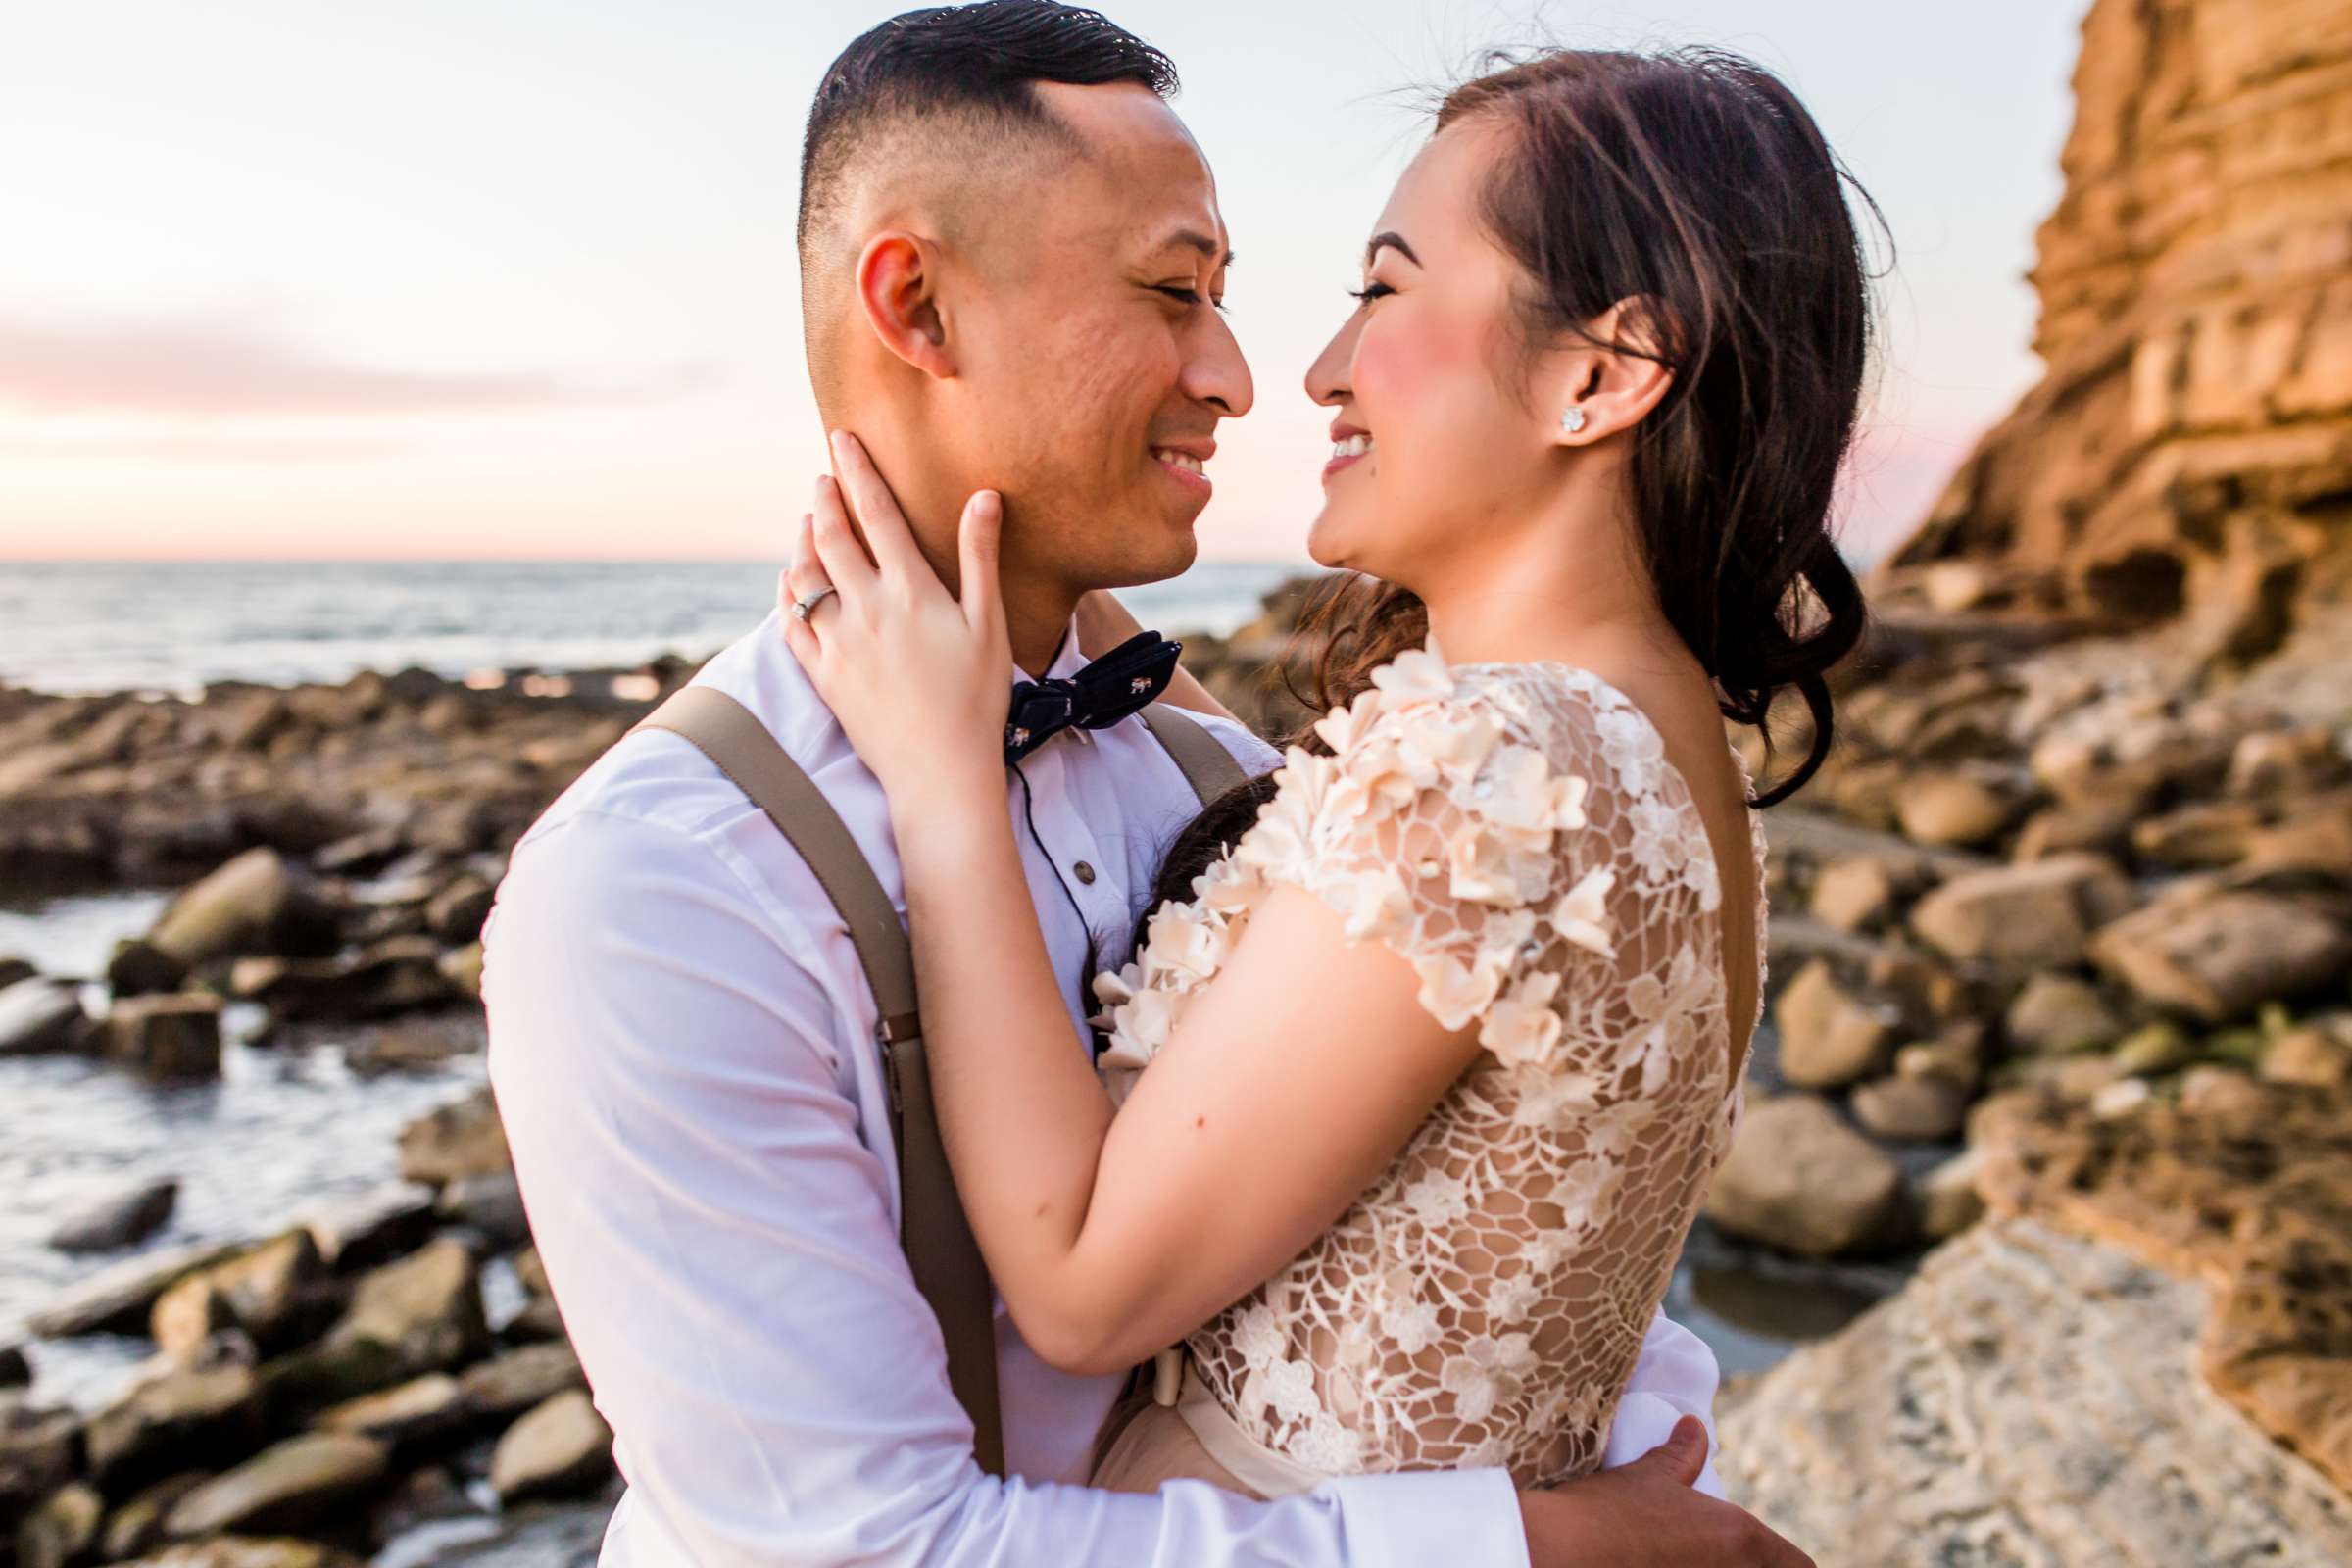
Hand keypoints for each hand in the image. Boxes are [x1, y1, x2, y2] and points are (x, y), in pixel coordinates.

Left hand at [781, 431, 1011, 811]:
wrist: (939, 772)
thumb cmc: (977, 700)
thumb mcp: (988, 625)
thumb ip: (979, 557)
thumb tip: (983, 497)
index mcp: (909, 590)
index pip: (876, 513)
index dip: (857, 470)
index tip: (842, 439)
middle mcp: (865, 608)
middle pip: (832, 536)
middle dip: (825, 498)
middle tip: (823, 477)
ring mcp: (838, 641)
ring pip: (805, 575)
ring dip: (804, 540)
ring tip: (809, 521)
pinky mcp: (822, 673)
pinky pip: (791, 622)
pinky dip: (786, 593)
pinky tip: (789, 581)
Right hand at [1518, 1418, 1812, 1567]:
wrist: (1562, 1553)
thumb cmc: (1610, 1510)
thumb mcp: (1649, 1477)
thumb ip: (1681, 1456)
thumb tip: (1695, 1427)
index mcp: (1740, 1538)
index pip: (1800, 1566)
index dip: (1788, 1562)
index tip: (1770, 1557)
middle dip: (1751, 1566)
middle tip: (1723, 1553)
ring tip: (1687, 1558)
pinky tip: (1662, 1566)